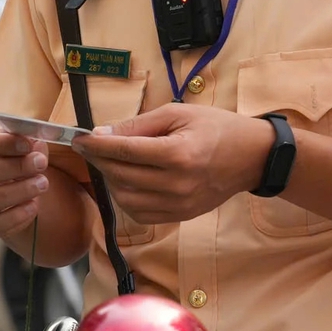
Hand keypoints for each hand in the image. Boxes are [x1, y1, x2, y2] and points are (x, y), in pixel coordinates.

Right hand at [0, 129, 50, 237]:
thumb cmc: (11, 157)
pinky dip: (18, 215)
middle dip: (17, 167)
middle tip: (41, 163)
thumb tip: (36, 142)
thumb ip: (25, 139)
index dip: (2, 143)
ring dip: (21, 190)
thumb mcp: (16, 142)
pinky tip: (33, 205)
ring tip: (42, 183)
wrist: (13, 186)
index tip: (28, 144)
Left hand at [72, 105, 274, 224]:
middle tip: (91, 147)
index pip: (124, 151)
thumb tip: (102, 134)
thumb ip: (138, 125)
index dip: (96, 144)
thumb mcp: (178, 114)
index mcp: (177, 154)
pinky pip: (140, 214)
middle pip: (121, 175)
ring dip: (111, 180)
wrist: (252, 157)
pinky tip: (128, 182)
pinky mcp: (180, 216)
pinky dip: (126, 199)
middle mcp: (177, 184)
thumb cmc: (217, 128)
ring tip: (112, 163)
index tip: (79, 138)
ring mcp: (179, 204)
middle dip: (100, 160)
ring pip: (125, 198)